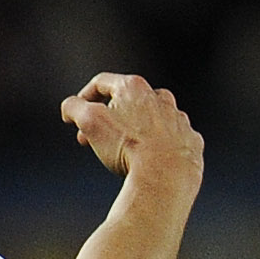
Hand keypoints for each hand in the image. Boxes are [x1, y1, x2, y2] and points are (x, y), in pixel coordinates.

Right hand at [60, 74, 202, 185]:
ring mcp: (177, 118)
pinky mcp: (189, 138)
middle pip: (127, 101)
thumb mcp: (89, 123)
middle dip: (106, 118)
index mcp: (133, 88)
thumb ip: (75, 108)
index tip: (75, 113)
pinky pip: (170, 137)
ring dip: (134, 129)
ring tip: (122, 149)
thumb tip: (70, 106)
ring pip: (152, 118)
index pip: (102, 83)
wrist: (166, 175)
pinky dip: (157, 144)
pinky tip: (149, 158)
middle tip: (91, 138)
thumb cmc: (127, 147)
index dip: (83, 97)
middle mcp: (159, 97)